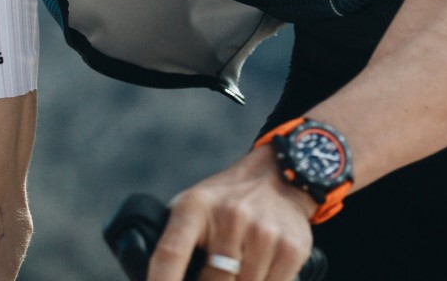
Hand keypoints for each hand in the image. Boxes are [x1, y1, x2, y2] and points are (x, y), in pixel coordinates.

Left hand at [147, 145, 315, 280]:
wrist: (277, 176)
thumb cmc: (225, 201)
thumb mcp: (194, 206)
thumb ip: (175, 241)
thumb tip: (156, 280)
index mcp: (196, 207)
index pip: (170, 254)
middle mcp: (230, 216)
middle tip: (214, 275)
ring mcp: (262, 233)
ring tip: (235, 271)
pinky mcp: (290, 249)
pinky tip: (259, 271)